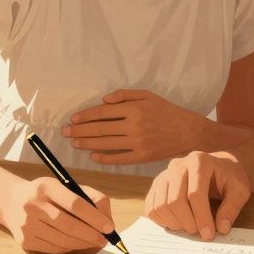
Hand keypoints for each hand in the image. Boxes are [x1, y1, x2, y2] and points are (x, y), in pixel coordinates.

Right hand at [0, 177, 115, 253]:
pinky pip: (54, 248)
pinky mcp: (25, 241)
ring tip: (94, 242)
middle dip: (92, 235)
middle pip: (69, 226)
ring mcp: (27, 225)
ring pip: (63, 240)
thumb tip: (107, 219)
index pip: (75, 204)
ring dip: (83, 244)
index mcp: (46, 187)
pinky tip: (78, 244)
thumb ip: (89, 197)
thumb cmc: (46, 193)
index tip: (109, 227)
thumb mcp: (64, 185)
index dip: (95, 217)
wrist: (11, 201)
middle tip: (104, 240)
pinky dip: (70, 248)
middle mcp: (34, 205)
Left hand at [63, 89, 205, 164]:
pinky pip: (118, 158)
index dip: (85, 116)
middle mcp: (134, 126)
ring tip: (75, 143)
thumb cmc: (166, 111)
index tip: (73, 119)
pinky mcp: (142, 157)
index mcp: (134, 109)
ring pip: (106, 144)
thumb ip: (125, 95)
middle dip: (80, 131)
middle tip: (65, 133)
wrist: (188, 132)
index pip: (103, 113)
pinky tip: (93, 156)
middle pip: (100, 129)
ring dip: (87, 144)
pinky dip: (104, 158)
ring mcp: (137, 143)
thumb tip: (103, 100)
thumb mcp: (148, 96)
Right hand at [145, 151, 250, 240]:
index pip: (195, 193)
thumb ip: (232, 207)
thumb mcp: (240, 189)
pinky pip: (151, 206)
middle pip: (175, 200)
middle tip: (199, 233)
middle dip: (187, 223)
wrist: (217, 165)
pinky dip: (161, 220)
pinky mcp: (157, 184)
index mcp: (199, 161)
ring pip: (160, 204)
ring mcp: (164, 174)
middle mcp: (178, 165)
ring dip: (174, 223)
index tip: (209, 235)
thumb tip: (221, 228)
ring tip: (189, 228)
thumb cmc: (229, 177)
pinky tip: (176, 223)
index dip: (202, 217)